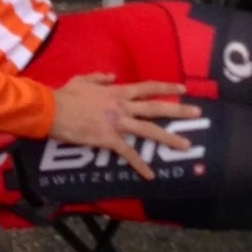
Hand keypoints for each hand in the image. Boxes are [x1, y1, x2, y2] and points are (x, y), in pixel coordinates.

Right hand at [49, 74, 200, 180]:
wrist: (53, 110)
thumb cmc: (67, 94)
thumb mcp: (84, 79)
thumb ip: (100, 77)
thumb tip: (112, 76)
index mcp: (118, 91)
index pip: (148, 88)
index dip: (167, 88)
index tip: (183, 89)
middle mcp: (123, 106)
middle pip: (156, 108)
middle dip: (178, 111)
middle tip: (198, 113)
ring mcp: (118, 123)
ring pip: (149, 130)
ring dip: (169, 138)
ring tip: (186, 145)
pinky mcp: (109, 140)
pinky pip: (128, 153)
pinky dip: (140, 164)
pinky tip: (151, 175)